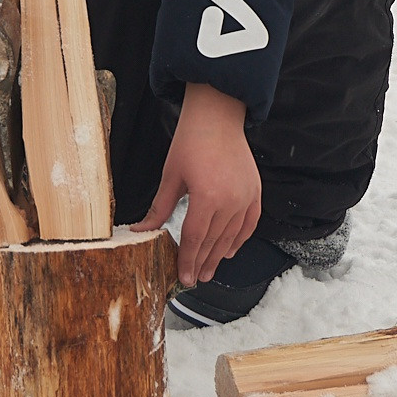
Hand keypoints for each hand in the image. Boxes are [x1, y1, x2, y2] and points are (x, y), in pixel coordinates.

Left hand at [135, 83, 259, 286]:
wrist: (217, 117)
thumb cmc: (191, 142)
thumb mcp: (170, 176)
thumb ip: (159, 209)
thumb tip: (141, 230)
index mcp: (206, 197)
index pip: (194, 238)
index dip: (187, 259)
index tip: (183, 276)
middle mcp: (230, 201)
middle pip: (213, 241)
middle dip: (201, 263)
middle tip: (193, 279)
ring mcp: (246, 197)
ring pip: (231, 236)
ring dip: (218, 256)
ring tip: (208, 271)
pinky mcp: (255, 192)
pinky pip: (249, 224)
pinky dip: (240, 240)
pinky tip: (230, 251)